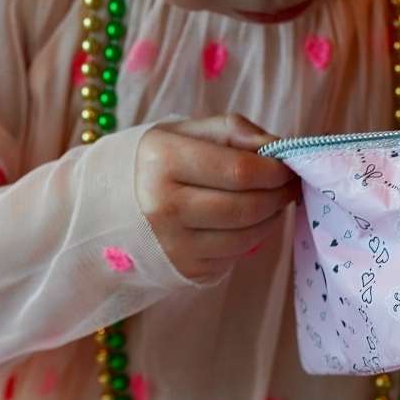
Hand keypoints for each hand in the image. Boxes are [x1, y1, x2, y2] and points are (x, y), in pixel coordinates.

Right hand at [134, 114, 301, 280]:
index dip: (275, 170)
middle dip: (279, 195)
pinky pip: (235, 255)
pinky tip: (250, 222)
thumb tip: (277, 145)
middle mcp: (164, 207)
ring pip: (246, 236)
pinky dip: (252, 238)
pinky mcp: (187, 270)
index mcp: (162, 161)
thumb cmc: (156, 165)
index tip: (289, 165)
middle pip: (247, 207)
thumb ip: (231, 130)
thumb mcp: (183, 133)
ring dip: (272, 218)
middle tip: (291, 185)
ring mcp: (175, 244)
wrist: (109, 211)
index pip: (240, 170)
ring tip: (275, 202)